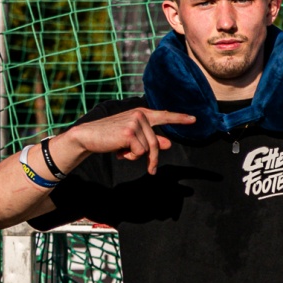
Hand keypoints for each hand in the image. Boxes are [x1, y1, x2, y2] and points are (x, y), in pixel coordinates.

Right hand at [62, 107, 197, 174]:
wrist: (87, 136)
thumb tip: (168, 143)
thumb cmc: (110, 137)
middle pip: (156, 143)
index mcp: (141, 113)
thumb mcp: (133, 139)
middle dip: (152, 159)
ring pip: (147, 149)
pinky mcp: (129, 132)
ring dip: (136, 156)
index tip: (194, 119)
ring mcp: (134, 122)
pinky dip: (130, 156)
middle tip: (150, 170)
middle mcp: (140, 114)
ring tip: (121, 152)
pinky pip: (139, 152)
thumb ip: (151, 140)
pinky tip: (118, 151)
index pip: (164, 115)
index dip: (179, 118)